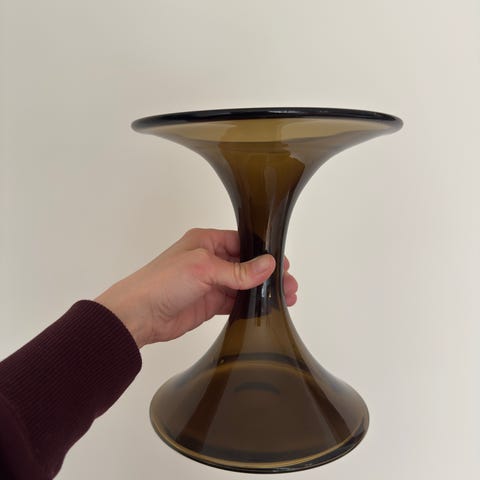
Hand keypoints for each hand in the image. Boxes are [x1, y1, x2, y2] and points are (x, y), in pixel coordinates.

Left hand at [95, 228, 297, 347]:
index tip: (283, 264)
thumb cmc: (162, 282)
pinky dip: (250, 305)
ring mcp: (210, 282)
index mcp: (207, 241)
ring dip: (262, 291)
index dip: (264, 253)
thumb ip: (239, 270)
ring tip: (286, 299)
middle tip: (289, 285)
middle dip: (268, 274)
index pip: (243, 243)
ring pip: (243, 285)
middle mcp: (210, 260)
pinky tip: (266, 308)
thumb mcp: (204, 268)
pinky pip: (235, 302)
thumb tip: (269, 264)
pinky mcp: (209, 303)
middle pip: (246, 265)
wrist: (139, 315)